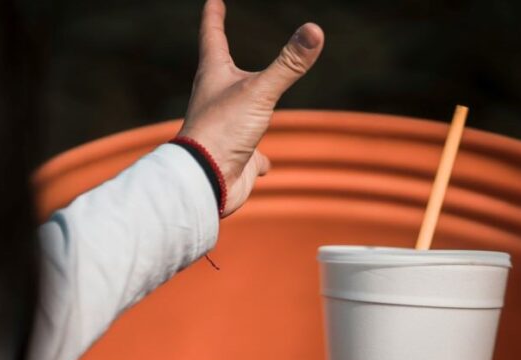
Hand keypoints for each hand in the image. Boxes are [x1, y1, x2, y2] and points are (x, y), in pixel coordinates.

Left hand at [178, 0, 323, 216]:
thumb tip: (314, 31)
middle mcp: (215, 101)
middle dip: (221, 56)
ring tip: (250, 105)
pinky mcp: (235, 158)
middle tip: (220, 42)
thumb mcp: (260, 92)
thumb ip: (289, 64)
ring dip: (242, 106)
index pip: (212, 36)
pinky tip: (263, 165)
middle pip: (219, 72)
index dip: (214, 16)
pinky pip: (249, 156)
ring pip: (235, 113)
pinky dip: (258, 159)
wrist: (206, 181)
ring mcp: (224, 130)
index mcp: (214, 77)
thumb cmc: (223, 131)